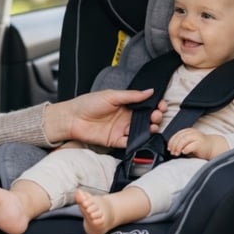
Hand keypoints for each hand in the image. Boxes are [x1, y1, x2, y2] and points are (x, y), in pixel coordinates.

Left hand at [45, 89, 164, 147]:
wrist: (72, 118)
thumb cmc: (87, 103)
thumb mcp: (111, 95)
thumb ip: (131, 95)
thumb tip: (149, 91)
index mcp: (125, 104)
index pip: (144, 105)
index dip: (154, 105)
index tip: (161, 105)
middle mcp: (124, 117)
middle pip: (145, 118)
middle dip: (154, 117)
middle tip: (157, 115)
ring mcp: (121, 129)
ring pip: (140, 130)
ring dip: (149, 128)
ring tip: (153, 125)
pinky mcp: (115, 140)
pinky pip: (129, 142)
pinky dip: (137, 140)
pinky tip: (142, 136)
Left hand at [167, 128, 227, 159]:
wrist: (212, 148)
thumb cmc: (199, 147)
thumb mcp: (188, 143)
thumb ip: (181, 143)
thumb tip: (171, 148)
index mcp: (188, 131)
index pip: (177, 134)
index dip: (171, 141)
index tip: (169, 148)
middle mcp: (193, 132)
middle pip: (179, 137)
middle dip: (174, 145)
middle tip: (172, 152)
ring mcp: (197, 137)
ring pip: (184, 140)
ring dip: (178, 147)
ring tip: (176, 153)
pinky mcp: (201, 143)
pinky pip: (191, 145)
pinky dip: (186, 149)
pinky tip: (184, 152)